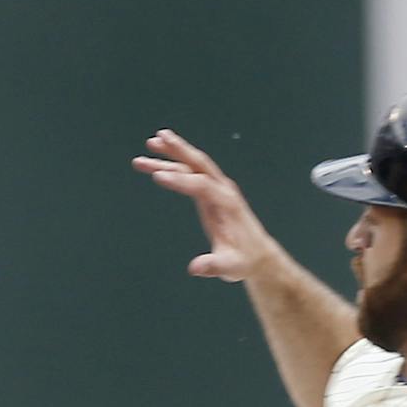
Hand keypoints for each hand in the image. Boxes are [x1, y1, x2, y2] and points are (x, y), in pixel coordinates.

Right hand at [132, 129, 278, 281]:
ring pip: (192, 166)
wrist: (257, 256)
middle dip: (179, 150)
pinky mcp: (210, 192)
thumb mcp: (230, 268)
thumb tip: (195, 268)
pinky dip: (174, 166)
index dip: (180, 181)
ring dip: (172, 154)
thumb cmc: (243, 261)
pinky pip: (190, 174)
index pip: (202, 186)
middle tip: (158, 138)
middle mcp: (224, 190)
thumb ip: (213, 267)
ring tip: (149, 145)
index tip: (157, 176)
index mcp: (229, 203)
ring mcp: (217, 189)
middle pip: (200, 164)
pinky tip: (157, 164)